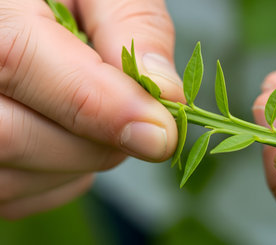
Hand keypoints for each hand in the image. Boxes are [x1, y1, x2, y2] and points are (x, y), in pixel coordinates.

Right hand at [0, 0, 182, 218]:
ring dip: (82, 163)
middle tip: (140, 125)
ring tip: (101, 122)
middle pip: (11, 135)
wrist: (30, 16)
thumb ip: (131, 26)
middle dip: (96, 143)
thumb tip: (168, 92)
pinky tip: (74, 139)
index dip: (100, 104)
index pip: (18, 60)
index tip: (161, 132)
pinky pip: (17, 196)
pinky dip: (64, 179)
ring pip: (13, 178)